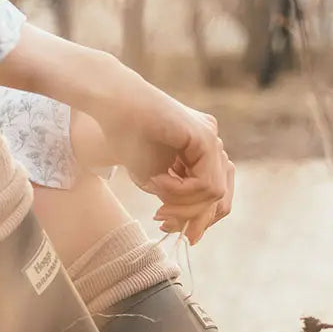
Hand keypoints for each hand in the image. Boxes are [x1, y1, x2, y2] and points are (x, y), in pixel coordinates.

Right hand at [92, 79, 234, 244]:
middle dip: (192, 218)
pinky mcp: (205, 137)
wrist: (112, 103)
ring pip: (215, 193)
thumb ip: (175, 198)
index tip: (168, 228)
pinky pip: (207, 183)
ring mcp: (211, 138)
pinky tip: (158, 182)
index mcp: (200, 151)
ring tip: (156, 195)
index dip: (195, 218)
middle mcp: (211, 143)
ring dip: (184, 205)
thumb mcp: (153, 177)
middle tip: (163, 223)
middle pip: (220, 198)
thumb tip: (194, 228)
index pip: (213, 196)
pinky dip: (182, 192)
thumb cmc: (124, 136)